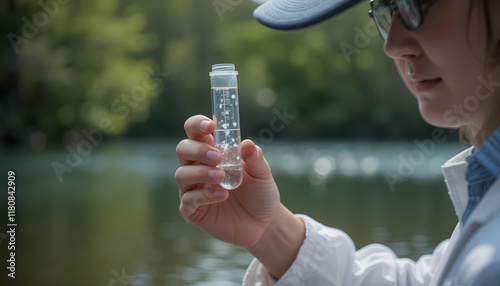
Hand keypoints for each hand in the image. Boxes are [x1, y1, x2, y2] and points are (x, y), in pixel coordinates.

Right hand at [175, 115, 280, 247]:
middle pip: (183, 149)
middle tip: (217, 157)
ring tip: (221, 177)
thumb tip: (247, 143)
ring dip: (201, 173)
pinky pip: (189, 200)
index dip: (197, 124)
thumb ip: (255, 158)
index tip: (210, 125)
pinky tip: (223, 195)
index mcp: (212, 151)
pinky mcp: (193, 210)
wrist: (264, 223)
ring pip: (182, 174)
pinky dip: (205, 195)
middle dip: (198, 150)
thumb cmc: (259, 193)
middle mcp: (198, 167)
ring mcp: (193, 189)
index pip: (195, 132)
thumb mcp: (262, 174)